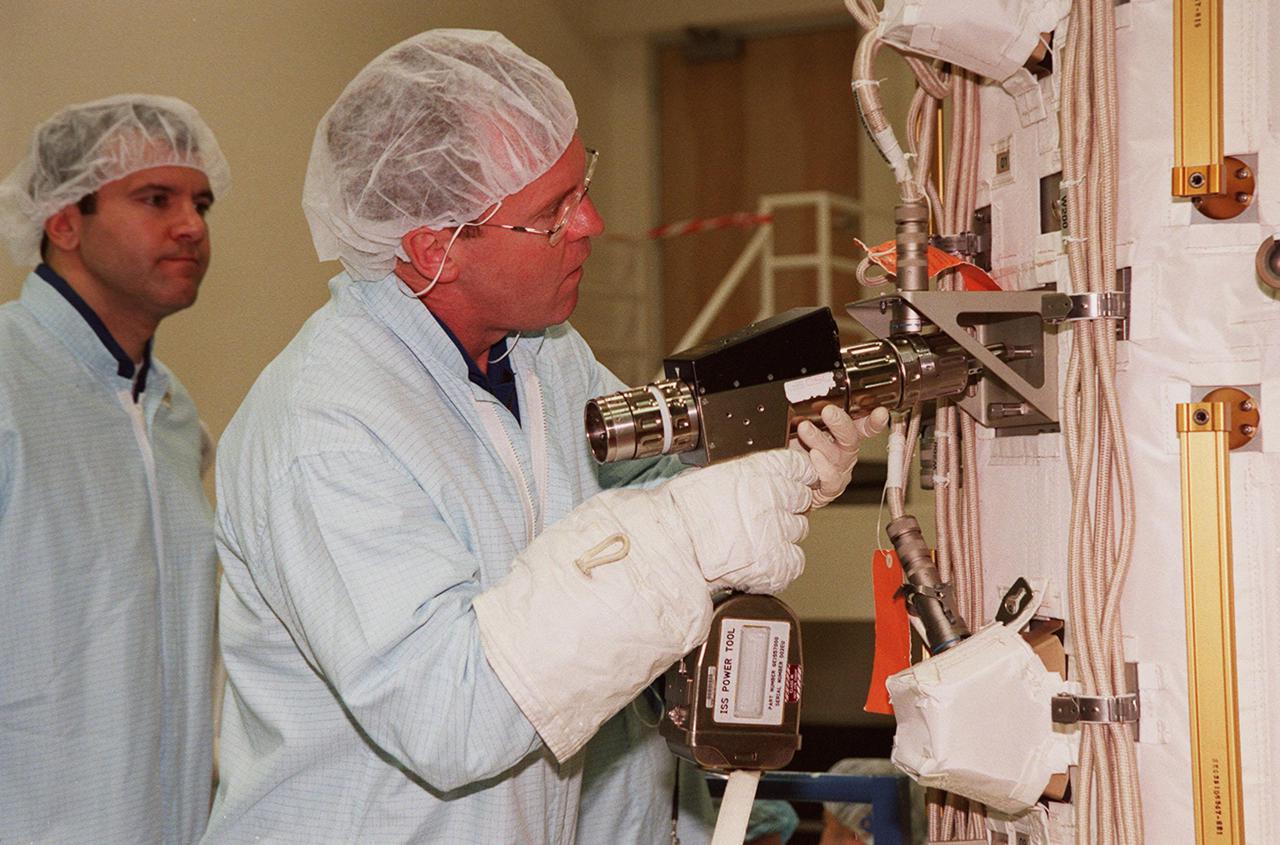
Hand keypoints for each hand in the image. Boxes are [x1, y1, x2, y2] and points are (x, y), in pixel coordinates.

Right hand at [662, 449, 816, 593]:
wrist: (672, 545)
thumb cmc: (681, 511)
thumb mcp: (713, 475)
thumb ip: (744, 474)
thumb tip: (757, 479)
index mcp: (760, 470)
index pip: (800, 468)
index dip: (794, 479)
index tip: (786, 486)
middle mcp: (775, 497)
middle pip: (801, 500)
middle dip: (786, 507)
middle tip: (762, 517)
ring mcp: (779, 531)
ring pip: (798, 530)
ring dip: (782, 535)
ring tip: (754, 542)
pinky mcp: (779, 563)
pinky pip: (794, 561)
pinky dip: (781, 564)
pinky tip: (760, 561)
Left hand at [794, 406, 889, 507]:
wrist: (786, 481)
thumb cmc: (796, 451)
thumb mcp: (800, 428)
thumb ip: (808, 415)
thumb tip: (804, 398)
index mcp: (843, 435)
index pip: (864, 425)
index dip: (874, 419)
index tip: (880, 413)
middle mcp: (845, 452)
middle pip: (850, 437)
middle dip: (840, 422)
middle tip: (828, 411)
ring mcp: (839, 470)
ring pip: (837, 455)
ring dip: (819, 439)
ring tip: (804, 428)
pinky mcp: (830, 488)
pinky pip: (831, 477)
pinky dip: (822, 466)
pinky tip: (813, 456)